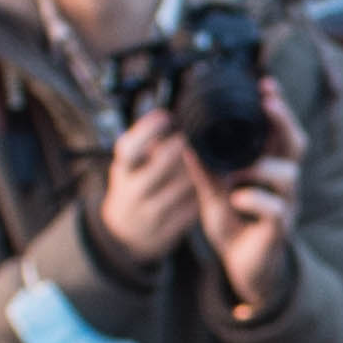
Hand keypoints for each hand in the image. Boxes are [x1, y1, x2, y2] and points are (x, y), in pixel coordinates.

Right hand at [93, 98, 206, 268]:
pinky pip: (194, 206)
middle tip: (203, 130)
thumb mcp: (133, 164)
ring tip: (219, 150)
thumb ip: (150, 142)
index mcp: (123, 170)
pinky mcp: (168, 229)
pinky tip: (220, 177)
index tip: (167, 115)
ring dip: (203, 166)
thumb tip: (177, 108)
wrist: (126, 234)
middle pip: (163, 163)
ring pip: (184, 184)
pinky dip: (208, 190)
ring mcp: (149, 212)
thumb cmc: (137, 185)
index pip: (129, 148)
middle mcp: (131, 191)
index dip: (148, 130)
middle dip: (185, 144)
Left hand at [198, 87, 304, 311]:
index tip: (265, 84)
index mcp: (268, 167)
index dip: (276, 107)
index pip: (279, 130)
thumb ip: (203, 170)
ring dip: (262, 167)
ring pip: (289, 174)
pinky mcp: (280, 228)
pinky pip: (275, 208)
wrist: (243, 266)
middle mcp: (282, 181)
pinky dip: (254, 199)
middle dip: (284, 120)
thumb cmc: (234, 225)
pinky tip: (236, 198)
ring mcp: (285, 204)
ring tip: (238, 171)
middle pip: (296, 143)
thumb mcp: (211, 195)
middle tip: (269, 102)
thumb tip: (184, 142)